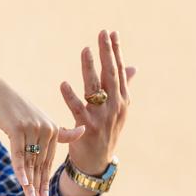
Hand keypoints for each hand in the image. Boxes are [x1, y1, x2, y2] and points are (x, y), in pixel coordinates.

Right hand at [0, 77, 84, 195]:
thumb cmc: (16, 110)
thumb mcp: (38, 121)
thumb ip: (60, 132)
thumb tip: (83, 131)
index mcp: (54, 129)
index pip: (49, 162)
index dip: (44, 181)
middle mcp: (46, 129)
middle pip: (40, 164)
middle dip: (37, 187)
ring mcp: (32, 128)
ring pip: (30, 162)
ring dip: (29, 184)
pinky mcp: (18, 128)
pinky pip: (19, 153)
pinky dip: (20, 169)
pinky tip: (22, 182)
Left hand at [59, 30, 134, 195]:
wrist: (97, 162)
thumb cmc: (106, 131)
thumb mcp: (118, 110)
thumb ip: (123, 86)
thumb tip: (132, 66)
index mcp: (123, 100)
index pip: (119, 70)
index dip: (115, 51)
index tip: (111, 33)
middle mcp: (115, 106)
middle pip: (110, 75)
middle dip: (106, 53)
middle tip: (102, 33)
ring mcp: (101, 117)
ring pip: (95, 88)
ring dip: (90, 68)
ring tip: (85, 50)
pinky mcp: (86, 127)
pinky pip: (77, 109)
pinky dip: (70, 96)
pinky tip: (63, 84)